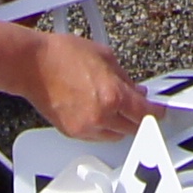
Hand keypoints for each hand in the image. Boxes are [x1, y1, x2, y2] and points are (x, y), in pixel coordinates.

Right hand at [29, 29, 147, 143]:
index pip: (145, 113)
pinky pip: (96, 136)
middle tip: (139, 108)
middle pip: (133, 128)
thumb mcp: (105, 56)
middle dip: (139, 118)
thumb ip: (125, 77)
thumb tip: (136, 90)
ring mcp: (86, 127)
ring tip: (116, 107)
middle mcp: (101, 116)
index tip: (159, 111)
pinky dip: (102, 128)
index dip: (156, 112)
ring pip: (115, 136)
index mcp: (113, 95)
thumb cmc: (62, 55)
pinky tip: (99, 112)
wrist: (33, 65)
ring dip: (121, 125)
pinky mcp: (72, 133)